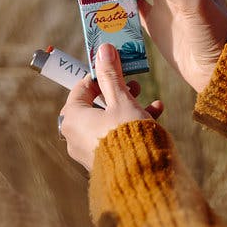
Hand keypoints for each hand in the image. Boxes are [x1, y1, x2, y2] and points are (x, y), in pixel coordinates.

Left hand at [60, 44, 164, 170]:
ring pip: (107, 120)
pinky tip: (154, 116)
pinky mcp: (102, 161)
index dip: (101, 75)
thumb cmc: (126, 135)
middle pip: (96, 104)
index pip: (81, 87)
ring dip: (129, 107)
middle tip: (134, 84)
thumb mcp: (121, 99)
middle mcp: (74, 136)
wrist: (138, 177)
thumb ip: (111, 75)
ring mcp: (88, 150)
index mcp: (72, 118)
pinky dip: (129, 124)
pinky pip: (113, 135)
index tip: (116, 68)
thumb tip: (104, 49)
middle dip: (119, 91)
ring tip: (149, 100)